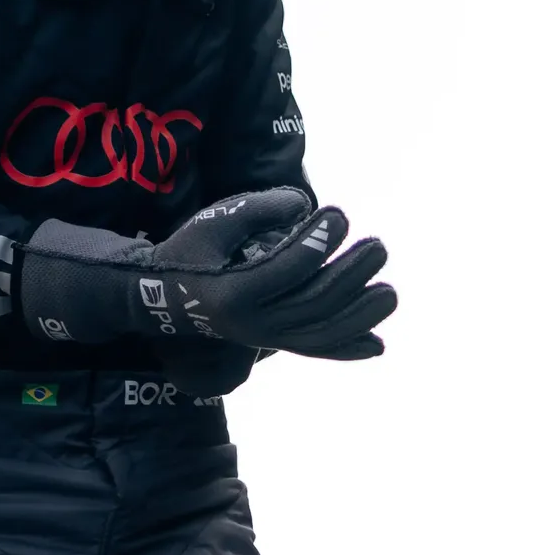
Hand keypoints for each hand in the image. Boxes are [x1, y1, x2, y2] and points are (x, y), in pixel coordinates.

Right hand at [19, 188, 395, 361]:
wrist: (163, 299)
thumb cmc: (189, 253)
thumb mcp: (214, 222)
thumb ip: (258, 209)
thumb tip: (304, 204)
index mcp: (233, 293)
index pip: (290, 269)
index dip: (320, 241)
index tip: (340, 215)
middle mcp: (251, 324)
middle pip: (315, 303)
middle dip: (352, 274)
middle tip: (378, 245)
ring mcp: (264, 338)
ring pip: (322, 333)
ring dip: (361, 315)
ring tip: (390, 292)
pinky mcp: (272, 343)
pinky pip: (314, 350)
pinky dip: (347, 349)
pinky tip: (378, 345)